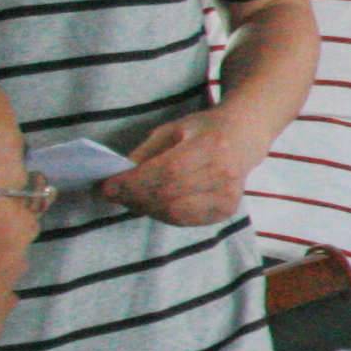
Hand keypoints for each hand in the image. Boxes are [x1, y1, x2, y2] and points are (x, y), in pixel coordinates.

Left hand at [96, 111, 256, 225]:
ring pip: (175, 213)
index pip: (168, 171)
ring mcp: (228, 196)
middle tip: (112, 194)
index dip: (134, 183)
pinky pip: (185, 220)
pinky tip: (152, 205)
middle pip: (169, 196)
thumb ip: (146, 154)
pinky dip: (162, 215)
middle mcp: (225, 174)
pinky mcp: (226, 211)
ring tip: (130, 199)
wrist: (243, 137)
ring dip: (145, 208)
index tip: (107, 186)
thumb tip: (118, 179)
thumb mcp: (172, 130)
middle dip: (134, 197)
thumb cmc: (203, 130)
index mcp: (212, 146)